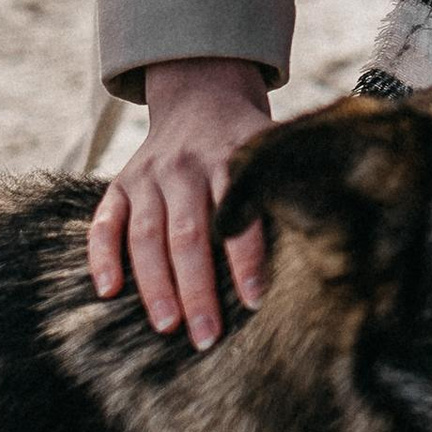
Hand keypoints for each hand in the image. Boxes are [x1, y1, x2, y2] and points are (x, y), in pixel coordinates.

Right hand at [87, 55, 274, 347]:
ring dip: (155, 285)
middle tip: (207, 337)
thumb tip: (329, 239)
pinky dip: (102, 256)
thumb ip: (290, 187)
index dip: (246, 258)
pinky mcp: (120, 185)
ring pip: (145, 235)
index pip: (238, 214)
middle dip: (197, 289)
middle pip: (188, 235)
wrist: (202, 94)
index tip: (255, 300)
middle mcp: (184, 167)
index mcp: (231, 159)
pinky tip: (108, 291)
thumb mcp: (275, 149)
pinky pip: (104, 222)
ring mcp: (148, 176)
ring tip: (168, 327)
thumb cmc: (250, 143)